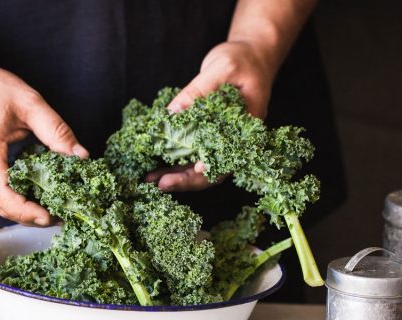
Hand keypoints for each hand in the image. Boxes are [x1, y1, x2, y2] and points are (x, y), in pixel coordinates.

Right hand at [0, 63, 87, 225]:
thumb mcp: (30, 103)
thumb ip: (56, 131)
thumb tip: (81, 156)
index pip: (0, 193)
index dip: (24, 210)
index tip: (49, 216)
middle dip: (28, 215)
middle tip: (59, 216)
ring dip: (22, 209)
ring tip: (51, 208)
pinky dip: (14, 198)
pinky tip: (35, 194)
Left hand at [149, 40, 273, 191]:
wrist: (250, 54)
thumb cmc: (242, 59)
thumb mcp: (221, 69)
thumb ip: (198, 91)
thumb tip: (171, 113)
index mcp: (246, 129)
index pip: (229, 157)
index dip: (211, 168)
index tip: (194, 169)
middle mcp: (234, 140)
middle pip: (212, 171)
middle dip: (186, 180)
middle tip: (161, 184)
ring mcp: (221, 139)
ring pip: (199, 166)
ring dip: (176, 174)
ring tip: (152, 179)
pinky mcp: (208, 134)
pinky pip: (191, 153)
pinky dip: (174, 160)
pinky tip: (156, 166)